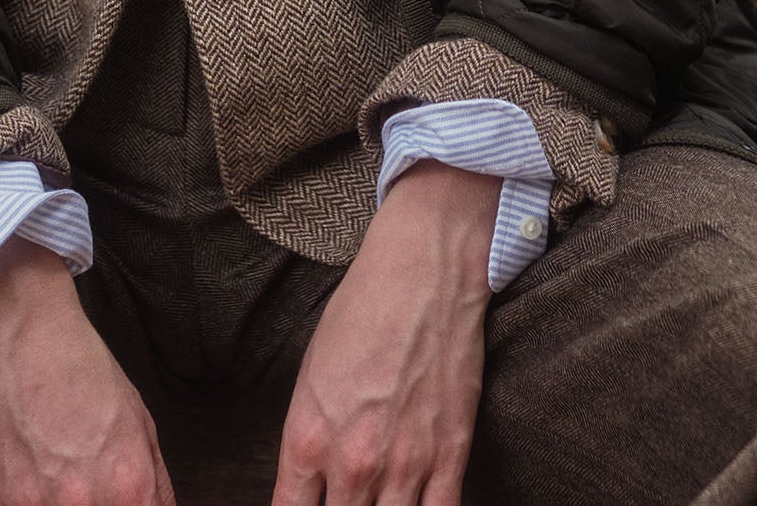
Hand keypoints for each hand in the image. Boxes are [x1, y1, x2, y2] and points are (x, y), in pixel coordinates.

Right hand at [0, 235, 176, 505]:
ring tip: (48, 467)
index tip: (117, 497)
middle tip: (78, 477)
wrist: (16, 329)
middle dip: (91, 502)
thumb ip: (154, 481)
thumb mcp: (138, 418)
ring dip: (53, 502)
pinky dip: (18, 499)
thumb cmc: (76, 364)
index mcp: (129, 484)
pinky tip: (22, 469)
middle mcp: (85, 504)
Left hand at [271, 160, 498, 505]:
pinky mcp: (450, 458)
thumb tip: (310, 486)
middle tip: (345, 499)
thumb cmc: (361, 313)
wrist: (422, 274)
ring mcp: (404, 465)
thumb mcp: (311, 375)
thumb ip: (309, 441)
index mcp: (306, 438)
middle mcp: (351, 462)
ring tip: (378, 503)